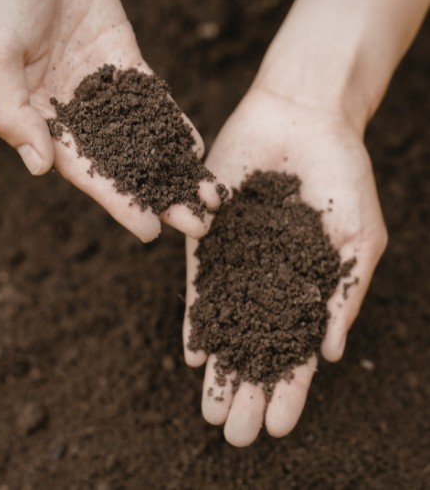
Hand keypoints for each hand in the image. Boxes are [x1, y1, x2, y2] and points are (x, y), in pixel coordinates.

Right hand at [0, 0, 219, 240]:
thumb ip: (11, 113)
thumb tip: (40, 168)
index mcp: (28, 115)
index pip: (77, 168)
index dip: (113, 199)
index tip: (147, 230)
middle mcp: (63, 107)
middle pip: (114, 161)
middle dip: (153, 194)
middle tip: (193, 226)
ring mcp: (94, 82)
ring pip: (136, 135)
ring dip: (168, 167)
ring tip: (205, 198)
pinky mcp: (119, 56)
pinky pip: (148, 96)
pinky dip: (170, 122)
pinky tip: (194, 149)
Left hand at [182, 87, 387, 446]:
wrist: (302, 118)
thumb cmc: (342, 176)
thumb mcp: (358, 238)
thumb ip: (343, 294)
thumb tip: (327, 355)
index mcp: (308, 289)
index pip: (296, 352)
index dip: (288, 390)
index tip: (279, 428)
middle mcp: (268, 283)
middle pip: (255, 350)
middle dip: (245, 392)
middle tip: (234, 435)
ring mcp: (237, 263)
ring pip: (226, 328)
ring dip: (218, 370)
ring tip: (211, 411)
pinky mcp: (207, 238)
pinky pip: (200, 286)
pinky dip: (198, 320)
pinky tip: (195, 352)